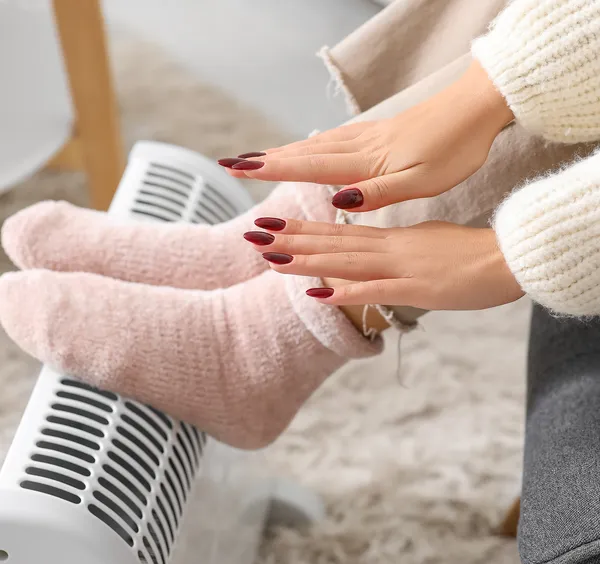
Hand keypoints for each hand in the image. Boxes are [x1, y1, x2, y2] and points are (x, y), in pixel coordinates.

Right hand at [221, 60, 513, 212]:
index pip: (310, 166)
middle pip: (304, 152)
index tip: (240, 169)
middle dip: (266, 159)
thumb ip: (378, 192)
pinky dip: (310, 146)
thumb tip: (338, 199)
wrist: (475, 110)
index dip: (273, 169)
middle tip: (232, 162)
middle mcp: (360, 145)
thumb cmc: (453, 149)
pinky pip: (333, 140)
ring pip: (315, 144)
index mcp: (366, 161)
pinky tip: (307, 149)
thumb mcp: (421, 181)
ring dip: (283, 152)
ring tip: (258, 158)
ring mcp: (367, 136)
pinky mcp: (377, 132)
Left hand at [243, 219, 523, 309]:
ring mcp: (401, 267)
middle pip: (333, 243)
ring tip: (272, 258)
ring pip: (346, 262)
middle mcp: (389, 248)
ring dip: (308, 262)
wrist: (507, 258)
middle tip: (255, 234)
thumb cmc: (469, 254)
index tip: (272, 224)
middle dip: (291, 240)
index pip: (338, 232)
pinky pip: (377, 290)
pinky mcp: (417, 288)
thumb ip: (398, 250)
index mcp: (390, 239)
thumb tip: (377, 254)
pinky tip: (321, 293)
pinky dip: (348, 292)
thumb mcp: (426, 245)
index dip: (303, 228)